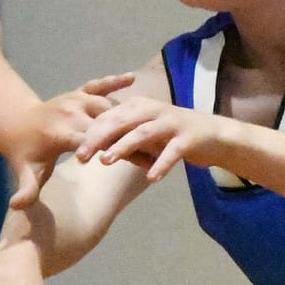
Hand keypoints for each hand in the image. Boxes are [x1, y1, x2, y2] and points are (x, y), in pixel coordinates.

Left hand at [7, 73, 137, 209]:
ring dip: (126, 117)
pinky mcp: (77, 92)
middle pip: (106, 125)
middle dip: (128, 136)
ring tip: (148, 129)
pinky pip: (99, 84)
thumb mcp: (25, 171)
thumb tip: (17, 207)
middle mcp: (70, 112)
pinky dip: (115, 81)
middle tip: (153, 148)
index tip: (138, 163)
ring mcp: (74, 98)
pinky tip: (132, 79)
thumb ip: (26, 190)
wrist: (12, 121)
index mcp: (61, 134)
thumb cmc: (23, 151)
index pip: (92, 143)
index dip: (115, 152)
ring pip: (107, 106)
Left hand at [77, 97, 223, 181]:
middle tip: (81, 156)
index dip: (89, 132)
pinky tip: (151, 178)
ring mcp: (171, 123)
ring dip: (124, 146)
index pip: (108, 117)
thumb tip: (91, 148)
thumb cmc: (171, 135)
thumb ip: (121, 136)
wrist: (212, 134)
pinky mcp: (188, 138)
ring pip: (143, 133)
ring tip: (106, 162)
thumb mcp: (143, 132)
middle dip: (99, 138)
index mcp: (138, 106)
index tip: (72, 149)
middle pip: (120, 122)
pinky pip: (172, 152)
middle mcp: (152, 110)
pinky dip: (161, 164)